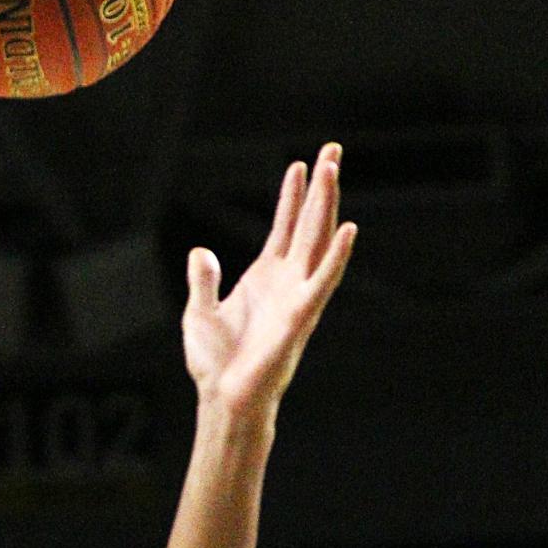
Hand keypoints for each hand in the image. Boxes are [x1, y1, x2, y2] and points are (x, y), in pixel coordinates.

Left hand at [182, 144, 355, 415]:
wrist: (224, 398)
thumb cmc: (214, 364)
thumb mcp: (200, 312)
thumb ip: (204, 280)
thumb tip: (202, 252)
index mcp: (265, 278)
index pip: (285, 227)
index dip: (292, 196)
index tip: (300, 164)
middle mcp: (287, 282)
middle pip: (309, 224)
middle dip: (320, 188)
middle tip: (332, 150)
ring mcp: (297, 296)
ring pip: (318, 242)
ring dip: (327, 207)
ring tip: (333, 170)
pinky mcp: (301, 317)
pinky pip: (323, 281)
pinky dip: (335, 257)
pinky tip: (348, 229)